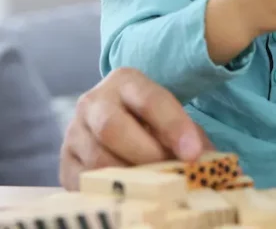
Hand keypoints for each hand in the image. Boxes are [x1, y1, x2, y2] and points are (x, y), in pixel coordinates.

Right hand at [59, 67, 213, 189]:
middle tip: (170, 173)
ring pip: (97, 158)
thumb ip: (191, 138)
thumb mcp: (172, 120)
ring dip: (130, 178)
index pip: (150, 100)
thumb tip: (210, 167)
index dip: (173, 127)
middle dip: (146, 155)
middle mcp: (94, 101)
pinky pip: (83, 182)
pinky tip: (131, 195)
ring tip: (155, 188)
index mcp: (126, 81)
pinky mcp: (65, 161)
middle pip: (112, 127)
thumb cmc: (152, 123)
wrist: (117, 120)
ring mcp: (74, 131)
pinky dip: (109, 192)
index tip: (193, 153)